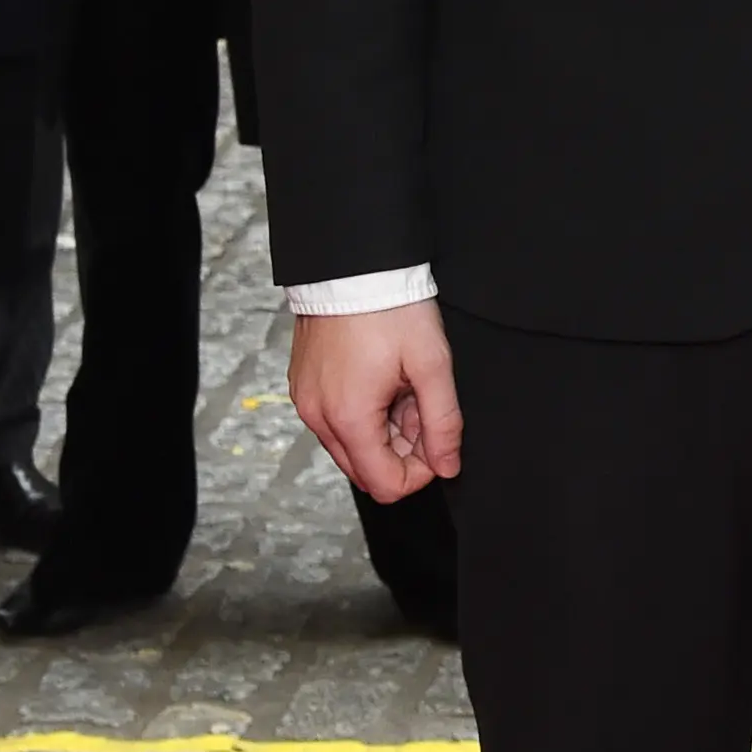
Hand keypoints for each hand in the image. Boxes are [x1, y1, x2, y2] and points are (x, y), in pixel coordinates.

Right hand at [290, 304, 462, 502]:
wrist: (353, 266)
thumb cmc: (391, 308)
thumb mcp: (431, 364)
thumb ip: (443, 422)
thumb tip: (448, 465)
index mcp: (349, 418)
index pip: (385, 485)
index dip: (420, 472)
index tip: (437, 440)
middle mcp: (319, 417)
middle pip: (365, 470)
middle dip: (401, 451)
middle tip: (422, 406)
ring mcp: (306, 402)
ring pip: (350, 445)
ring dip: (383, 431)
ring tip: (404, 387)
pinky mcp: (303, 386)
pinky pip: (335, 420)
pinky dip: (362, 413)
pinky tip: (382, 379)